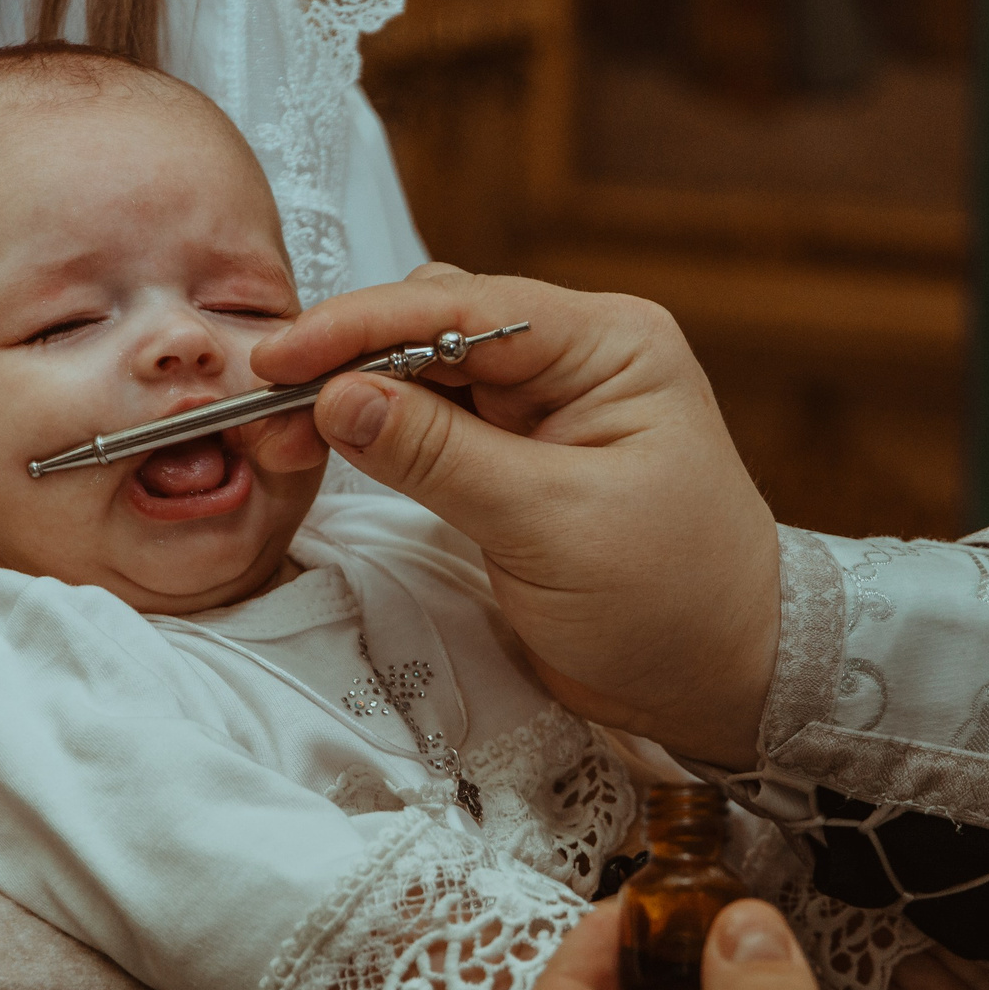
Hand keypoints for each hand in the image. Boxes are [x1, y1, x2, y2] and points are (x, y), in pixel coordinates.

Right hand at [250, 265, 780, 766]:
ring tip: (282, 430)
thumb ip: (440, 457)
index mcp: (609, 345)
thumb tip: (338, 397)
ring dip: (353, 398)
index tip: (283, 358)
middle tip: (265, 405)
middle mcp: (575, 361)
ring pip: (422, 376)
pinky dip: (377, 437)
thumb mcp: (553, 527)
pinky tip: (328, 447)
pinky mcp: (516, 463)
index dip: (362, 327)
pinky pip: (431, 429)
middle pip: (433, 328)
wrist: (724, 682)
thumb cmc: (674, 601)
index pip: (464, 308)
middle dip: (347, 359)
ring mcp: (543, 412)